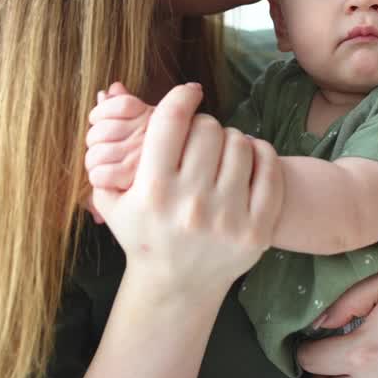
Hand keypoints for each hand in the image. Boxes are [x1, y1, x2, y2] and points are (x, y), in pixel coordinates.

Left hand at [85, 82, 153, 191]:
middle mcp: (149, 134)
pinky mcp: (132, 180)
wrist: (181, 179)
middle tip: (102, 147)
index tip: (97, 118)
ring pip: (96, 154)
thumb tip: (104, 93)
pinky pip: (100, 175)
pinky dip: (98, 177)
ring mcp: (140, 157)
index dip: (100, 111)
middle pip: (101, 130)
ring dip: (94, 161)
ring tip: (104, 164)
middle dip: (94, 139)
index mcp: (152, 116)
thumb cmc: (163, 151)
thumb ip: (124, 103)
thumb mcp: (149, 121)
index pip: (119, 105)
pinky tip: (109, 179)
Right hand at [91, 83, 283, 295]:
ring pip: (239, 144)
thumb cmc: (142, 234)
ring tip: (221, 152)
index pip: (171, 120)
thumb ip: (108, 150)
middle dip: (202, 125)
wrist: (176, 286)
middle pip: (208, 128)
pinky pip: (269, 169)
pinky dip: (261, 154)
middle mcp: (190, 204)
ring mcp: (227, 219)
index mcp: (153, 192)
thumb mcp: (113, 200)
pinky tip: (249, 157)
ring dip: (230, 140)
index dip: (181, 96)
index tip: (188, 93)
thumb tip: (111, 91)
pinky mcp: (256, 231)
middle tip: (200, 136)